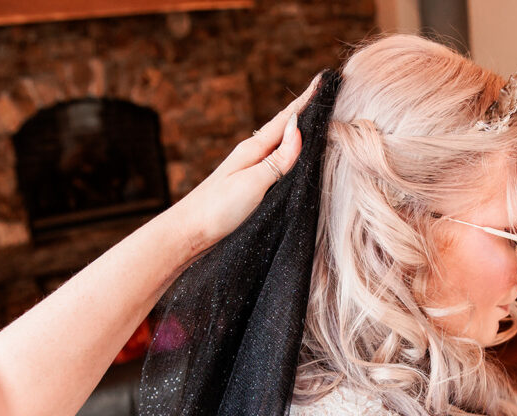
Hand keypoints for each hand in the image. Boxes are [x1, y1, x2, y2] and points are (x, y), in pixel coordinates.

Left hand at [172, 74, 320, 252]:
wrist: (189, 233)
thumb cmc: (218, 209)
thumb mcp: (252, 183)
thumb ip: (278, 159)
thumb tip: (298, 129)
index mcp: (253, 150)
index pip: (286, 120)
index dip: (307, 101)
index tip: (324, 80)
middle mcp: (252, 156)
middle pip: (284, 128)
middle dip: (306, 111)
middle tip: (327, 93)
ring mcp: (250, 171)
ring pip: (281, 145)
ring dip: (299, 132)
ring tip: (317, 118)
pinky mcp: (249, 188)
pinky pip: (277, 163)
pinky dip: (291, 154)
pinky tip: (295, 157)